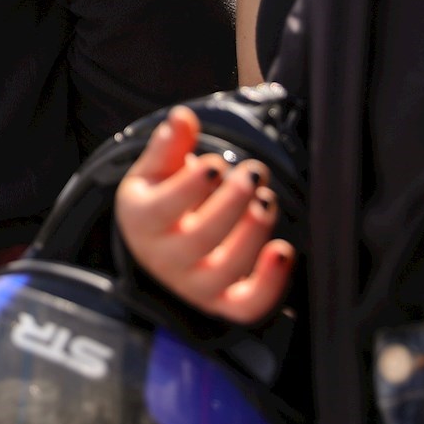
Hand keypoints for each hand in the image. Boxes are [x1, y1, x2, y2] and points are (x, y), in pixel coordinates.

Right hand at [114, 106, 294, 324]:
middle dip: (232, 202)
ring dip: (253, 231)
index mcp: (140, 222)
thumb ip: (169, 144)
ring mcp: (194, 285)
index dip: (191, 187)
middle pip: (199, 238)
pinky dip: (270, 283)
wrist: (160, 242)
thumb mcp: (156, 168)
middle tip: (252, 173)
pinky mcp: (222, 302)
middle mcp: (164, 259)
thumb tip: (182, 118)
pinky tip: (283, 251)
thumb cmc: (160, 197)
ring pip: (226, 268)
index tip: (214, 163)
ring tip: (266, 199)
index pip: (163, 209)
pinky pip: (247, 305)